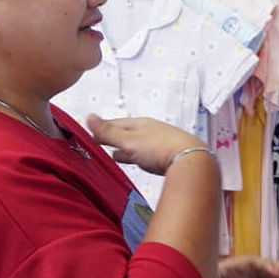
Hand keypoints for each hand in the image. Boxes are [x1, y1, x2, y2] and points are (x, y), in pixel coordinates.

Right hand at [86, 115, 208, 177]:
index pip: (115, 123)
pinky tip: (131, 160)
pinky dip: (133, 156)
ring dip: (123, 148)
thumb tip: (89, 117)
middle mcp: (148, 131)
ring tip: (112, 152)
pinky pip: (142, 155)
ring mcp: (156, 143)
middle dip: (112, 137)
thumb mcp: (129, 140)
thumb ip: (109, 132)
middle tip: (98, 140)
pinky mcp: (162, 156)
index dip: (101, 127)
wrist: (190, 159)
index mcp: (139, 123)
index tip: (88, 130)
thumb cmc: (159, 147)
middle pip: (125, 133)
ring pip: (134, 145)